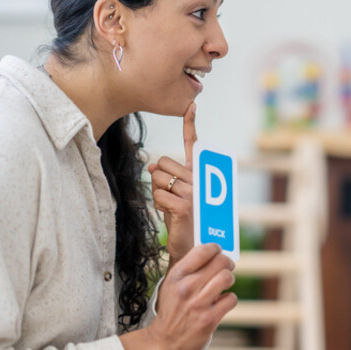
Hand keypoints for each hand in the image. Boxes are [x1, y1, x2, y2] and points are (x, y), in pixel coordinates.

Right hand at [148, 244, 237, 349]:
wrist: (163, 341)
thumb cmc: (171, 309)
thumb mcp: (171, 284)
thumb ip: (188, 268)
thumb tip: (212, 253)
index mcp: (177, 275)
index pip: (203, 250)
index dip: (215, 248)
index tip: (218, 252)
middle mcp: (187, 287)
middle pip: (221, 261)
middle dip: (227, 263)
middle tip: (226, 268)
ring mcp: (198, 303)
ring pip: (227, 277)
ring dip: (229, 279)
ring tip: (224, 285)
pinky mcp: (209, 319)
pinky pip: (231, 299)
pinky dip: (229, 300)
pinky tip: (221, 303)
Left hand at [149, 102, 196, 262]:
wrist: (189, 244)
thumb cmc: (180, 218)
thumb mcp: (171, 194)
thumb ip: (164, 177)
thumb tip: (151, 167)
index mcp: (197, 173)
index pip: (192, 145)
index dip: (191, 124)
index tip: (191, 105)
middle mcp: (198, 179)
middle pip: (163, 163)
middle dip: (158, 178)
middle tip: (169, 195)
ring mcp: (194, 191)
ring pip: (158, 179)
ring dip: (158, 193)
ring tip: (171, 206)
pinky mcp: (185, 205)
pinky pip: (158, 195)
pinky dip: (158, 205)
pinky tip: (170, 214)